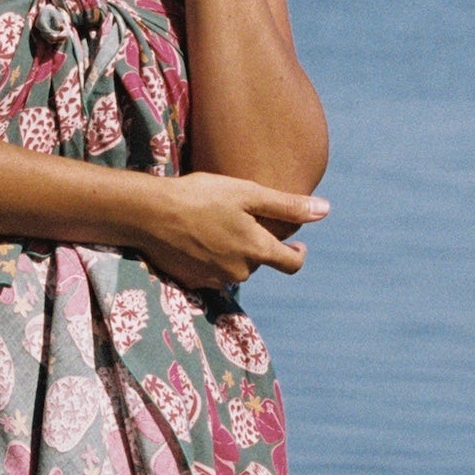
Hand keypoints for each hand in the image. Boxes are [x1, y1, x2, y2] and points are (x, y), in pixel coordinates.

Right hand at [139, 171, 328, 286]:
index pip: (291, 264)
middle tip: (237, 218)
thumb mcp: (247, 193)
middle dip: (254, 245)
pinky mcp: (190, 281)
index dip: (297, 254)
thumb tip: (325, 210)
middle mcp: (239, 272)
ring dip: (231, 252)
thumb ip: (287, 206)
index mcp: (257, 250)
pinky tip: (193, 238)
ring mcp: (213, 279)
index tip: (296, 244)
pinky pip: (209, 272)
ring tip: (213, 225)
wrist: (149, 213)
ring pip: (233, 268)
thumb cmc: (200, 196)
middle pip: (258, 262)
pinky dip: (207, 258)